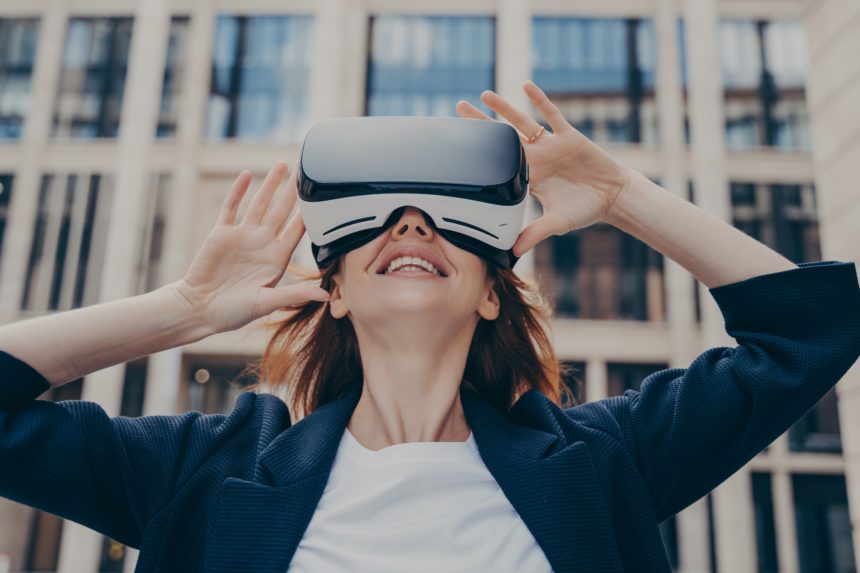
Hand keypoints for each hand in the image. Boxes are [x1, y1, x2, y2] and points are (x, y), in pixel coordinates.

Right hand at [173, 162, 329, 333]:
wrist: (199, 308)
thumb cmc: (234, 312)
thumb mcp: (266, 302)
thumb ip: (295, 294)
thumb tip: (325, 296)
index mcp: (277, 258)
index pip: (297, 231)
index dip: (309, 214)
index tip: (322, 196)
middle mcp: (262, 243)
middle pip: (282, 211)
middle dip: (293, 191)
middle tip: (306, 170)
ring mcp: (242, 236)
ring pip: (259, 204)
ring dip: (270, 184)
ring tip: (283, 165)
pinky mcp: (222, 233)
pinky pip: (232, 207)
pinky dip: (239, 191)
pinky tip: (248, 175)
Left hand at [456, 80, 634, 256]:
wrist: (613, 197)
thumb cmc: (585, 209)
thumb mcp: (557, 223)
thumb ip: (534, 233)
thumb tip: (514, 251)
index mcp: (530, 176)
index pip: (499, 162)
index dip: (481, 153)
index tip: (460, 144)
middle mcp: (537, 157)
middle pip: (504, 136)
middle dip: (482, 123)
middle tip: (458, 107)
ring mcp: (551, 145)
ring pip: (523, 122)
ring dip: (504, 108)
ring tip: (484, 94)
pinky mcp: (569, 137)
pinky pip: (552, 115)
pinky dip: (540, 101)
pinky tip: (526, 86)